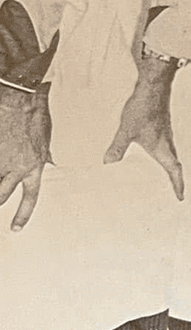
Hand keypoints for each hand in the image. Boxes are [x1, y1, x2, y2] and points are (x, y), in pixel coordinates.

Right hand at [0, 84, 50, 230]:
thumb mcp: (47, 139)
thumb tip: (47, 162)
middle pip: (2, 195)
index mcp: (34, 167)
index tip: (16, 228)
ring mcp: (0, 160)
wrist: (19, 100)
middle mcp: (15, 168)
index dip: (22, 215)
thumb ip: (44, 155)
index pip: (29, 197)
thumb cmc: (36, 115)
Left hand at [103, 54, 184, 199]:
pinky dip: (162, 153)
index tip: (180, 197)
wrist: (153, 87)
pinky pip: (165, 144)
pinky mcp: (161, 125)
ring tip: (163, 174)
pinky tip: (151, 151)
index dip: (178, 184)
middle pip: (175, 164)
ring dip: (170, 165)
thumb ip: (118, 148)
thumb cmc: (144, 108)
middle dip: (175, 178)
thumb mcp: (126, 131)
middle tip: (174, 189)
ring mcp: (165, 132)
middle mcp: (167, 142)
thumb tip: (108, 164)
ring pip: (170, 154)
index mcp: (163, 147)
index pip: (174, 170)